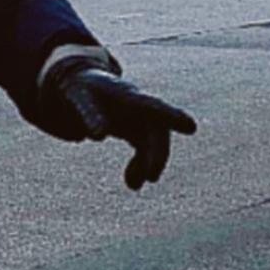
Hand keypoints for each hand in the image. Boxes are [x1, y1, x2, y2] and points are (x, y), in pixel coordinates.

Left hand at [44, 58, 196, 189]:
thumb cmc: (81, 89)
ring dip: (148, 164)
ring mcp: (142, 119)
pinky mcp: (138, 131)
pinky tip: (133, 183)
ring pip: (154, 144)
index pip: (151, 105)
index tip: (191, 127)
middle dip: (157, 153)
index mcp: (126, 94)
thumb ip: (88, 114)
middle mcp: (141, 107)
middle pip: (157, 130)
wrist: (83, 84)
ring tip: (132, 185)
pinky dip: (141, 166)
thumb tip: (97, 136)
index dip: (170, 115)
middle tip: (151, 176)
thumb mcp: (78, 97)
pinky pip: (146, 152)